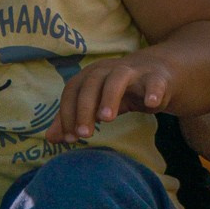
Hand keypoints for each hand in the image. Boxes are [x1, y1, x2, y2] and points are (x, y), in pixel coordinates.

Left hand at [45, 54, 172, 144]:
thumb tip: (50, 139)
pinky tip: (151, 104)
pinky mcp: (157, 78)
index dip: (68, 113)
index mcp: (91, 75)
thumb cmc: (121, 90)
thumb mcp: (96, 102)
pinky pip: (155, 82)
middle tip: (84, 134)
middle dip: (85, 108)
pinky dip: (153, 91)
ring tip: (106, 119)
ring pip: (118, 78)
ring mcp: (134, 72)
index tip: (69, 138)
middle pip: (91, 83)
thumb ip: (73, 118)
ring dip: (110, 97)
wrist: (159, 73)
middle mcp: (109, 69)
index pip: (73, 90)